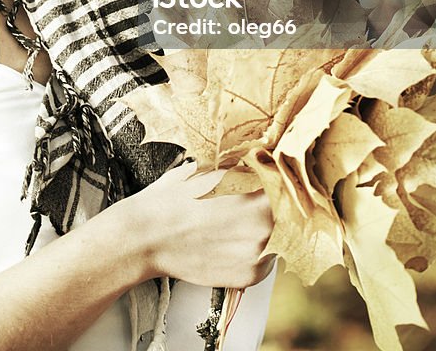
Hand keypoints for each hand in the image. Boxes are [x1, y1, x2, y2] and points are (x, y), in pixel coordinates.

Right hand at [133, 161, 274, 287]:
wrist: (147, 236)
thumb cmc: (176, 198)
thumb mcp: (212, 169)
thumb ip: (245, 167)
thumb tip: (266, 158)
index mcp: (259, 190)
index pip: (288, 181)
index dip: (280, 176)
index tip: (274, 175)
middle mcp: (266, 225)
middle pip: (288, 210)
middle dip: (275, 202)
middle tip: (257, 197)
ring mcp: (260, 254)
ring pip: (281, 235)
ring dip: (269, 227)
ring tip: (241, 220)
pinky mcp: (251, 276)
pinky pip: (268, 259)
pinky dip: (258, 250)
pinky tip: (236, 240)